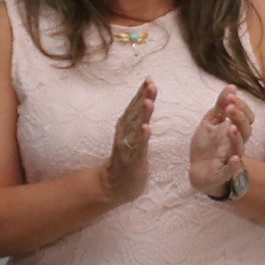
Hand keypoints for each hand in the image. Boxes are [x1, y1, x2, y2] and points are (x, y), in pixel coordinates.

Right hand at [100, 80, 156, 205]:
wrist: (114, 186)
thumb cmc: (127, 159)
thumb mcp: (133, 137)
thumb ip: (138, 121)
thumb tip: (145, 102)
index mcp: (126, 127)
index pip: (134, 107)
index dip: (141, 93)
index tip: (149, 79)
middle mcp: (125, 134)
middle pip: (135, 113)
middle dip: (143, 98)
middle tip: (151, 83)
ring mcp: (128, 147)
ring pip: (136, 128)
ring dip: (143, 114)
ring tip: (149, 101)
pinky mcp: (133, 160)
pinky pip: (138, 147)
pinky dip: (142, 137)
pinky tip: (146, 128)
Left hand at [188, 89, 251, 196]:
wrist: (198, 169)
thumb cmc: (207, 145)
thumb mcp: (211, 121)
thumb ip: (220, 106)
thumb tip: (231, 86)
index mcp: (235, 130)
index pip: (247, 118)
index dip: (242, 107)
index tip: (231, 96)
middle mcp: (235, 144)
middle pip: (246, 131)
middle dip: (239, 118)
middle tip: (230, 107)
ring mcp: (229, 158)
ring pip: (239, 149)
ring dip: (237, 138)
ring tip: (230, 127)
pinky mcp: (221, 173)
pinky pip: (230, 170)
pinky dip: (233, 165)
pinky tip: (233, 159)